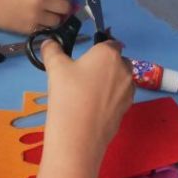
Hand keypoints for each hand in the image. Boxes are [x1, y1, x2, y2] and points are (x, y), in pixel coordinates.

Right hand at [0, 0, 72, 33]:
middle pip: (65, 6)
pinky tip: (37, 22)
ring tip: (46, 17)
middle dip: (63, 8)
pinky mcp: (30, 28)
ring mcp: (36, 15)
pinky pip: (46, 29)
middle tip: (57, 9)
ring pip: (58, 20)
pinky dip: (45, 27)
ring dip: (55, 19)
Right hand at [39, 39, 132, 156]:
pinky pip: (119, 97)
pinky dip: (110, 99)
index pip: (110, 42)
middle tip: (83, 76)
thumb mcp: (55, 68)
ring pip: (120, 80)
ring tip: (87, 94)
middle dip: (105, 65)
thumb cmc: (68, 94)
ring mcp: (128, 91)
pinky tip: (93, 108)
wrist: (79, 135)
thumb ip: (52, 50)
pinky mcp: (127, 109)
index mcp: (109, 54)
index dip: (99, 47)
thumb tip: (48, 42)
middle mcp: (124, 69)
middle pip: (117, 61)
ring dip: (109, 82)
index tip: (86, 57)